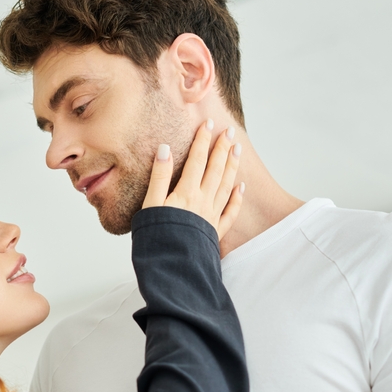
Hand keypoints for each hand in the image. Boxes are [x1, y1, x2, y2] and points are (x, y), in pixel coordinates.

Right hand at [142, 119, 242, 239]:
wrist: (172, 267)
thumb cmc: (156, 237)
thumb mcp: (150, 205)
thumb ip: (158, 177)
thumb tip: (164, 149)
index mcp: (186, 193)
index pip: (197, 160)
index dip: (202, 141)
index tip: (208, 124)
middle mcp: (203, 201)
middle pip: (216, 169)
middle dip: (222, 148)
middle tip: (229, 131)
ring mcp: (212, 216)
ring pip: (226, 186)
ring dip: (232, 166)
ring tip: (237, 150)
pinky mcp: (215, 232)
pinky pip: (230, 212)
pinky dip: (236, 199)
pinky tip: (241, 188)